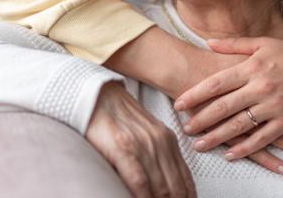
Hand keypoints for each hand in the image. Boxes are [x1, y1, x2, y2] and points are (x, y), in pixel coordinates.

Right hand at [86, 82, 195, 197]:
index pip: (186, 181)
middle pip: (176, 189)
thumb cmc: (118, 118)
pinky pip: (140, 181)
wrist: (97, 95)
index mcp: (168, 141)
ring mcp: (143, 146)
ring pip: (161, 189)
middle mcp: (160, 143)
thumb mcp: (147, 134)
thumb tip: (164, 187)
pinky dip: (144, 197)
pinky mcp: (123, 148)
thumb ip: (158, 156)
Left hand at [174, 37, 282, 160]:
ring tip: (199, 145)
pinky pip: (262, 139)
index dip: (195, 94)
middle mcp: (261, 87)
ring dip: (216, 137)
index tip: (179, 103)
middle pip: (223, 107)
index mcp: (253, 67)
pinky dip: (245, 149)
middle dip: (200, 120)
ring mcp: (274, 106)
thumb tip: (208, 43)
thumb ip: (234, 45)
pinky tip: (229, 154)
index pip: (217, 83)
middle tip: (184, 128)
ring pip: (239, 126)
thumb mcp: (264, 43)